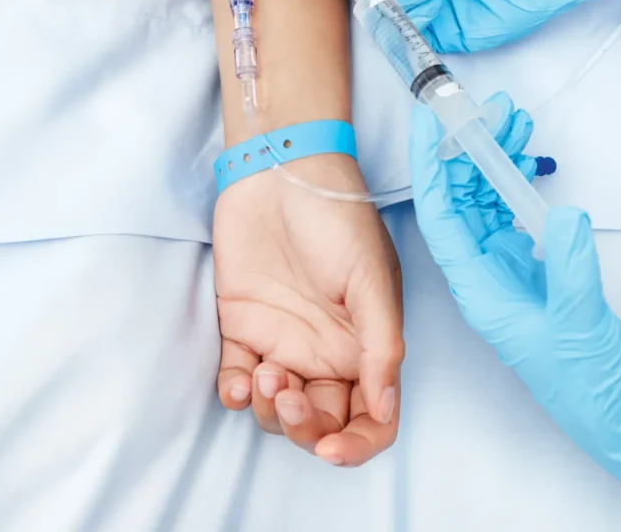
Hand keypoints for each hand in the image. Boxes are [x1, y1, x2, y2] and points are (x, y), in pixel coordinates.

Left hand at [213, 155, 403, 466]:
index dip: (357, 445)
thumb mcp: (371, 277)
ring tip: (265, 373)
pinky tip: (238, 382)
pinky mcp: (243, 326)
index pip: (371, 416)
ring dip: (270, 410)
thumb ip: (381, 345)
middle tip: (288, 393)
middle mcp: (326, 350)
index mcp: (365, 344)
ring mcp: (283, 340)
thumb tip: (385, 409)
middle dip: (304, 427)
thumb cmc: (336, 216)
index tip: (332, 449)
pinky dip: (236, 394)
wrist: (280, 171)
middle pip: (321, 421)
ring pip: (277, 409)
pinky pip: (237, 380)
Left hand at [410, 96, 620, 489]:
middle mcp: (481, 272)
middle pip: (461, 197)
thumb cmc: (585, 381)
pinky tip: (523, 156)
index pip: (439, 214)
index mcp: (476, 286)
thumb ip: (570, 267)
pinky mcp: (527, 266)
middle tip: (488, 108)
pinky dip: (514, 179)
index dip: (430, 165)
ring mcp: (503, 266)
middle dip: (470, 148)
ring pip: (485, 199)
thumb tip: (564, 213)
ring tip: (511, 120)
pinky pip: (509, 211)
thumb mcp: (578, 322)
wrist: (614, 411)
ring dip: (493, 158)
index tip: (427, 121)